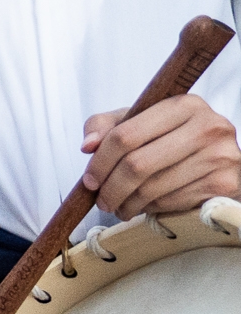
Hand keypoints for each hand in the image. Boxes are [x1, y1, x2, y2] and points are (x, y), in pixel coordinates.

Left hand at [81, 95, 240, 218]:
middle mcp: (208, 127)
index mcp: (184, 104)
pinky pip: (171, 202)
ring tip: (118, 205)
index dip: (100, 162)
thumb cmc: (171, 139)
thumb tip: (88, 145)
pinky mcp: (224, 184)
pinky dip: (150, 209)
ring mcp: (220, 156)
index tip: (89, 180)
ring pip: (152, 188)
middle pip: (137, 164)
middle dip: (111, 188)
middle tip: (101, 201)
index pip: (126, 134)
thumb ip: (106, 126)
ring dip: (127, 203)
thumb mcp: (139, 122)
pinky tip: (144, 206)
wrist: (219, 160)